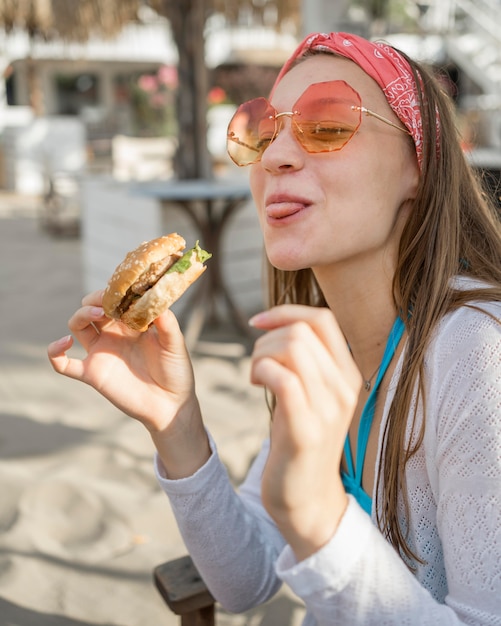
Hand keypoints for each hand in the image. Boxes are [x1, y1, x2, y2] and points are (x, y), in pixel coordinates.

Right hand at [47, 291, 209, 477]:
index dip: (113, 292)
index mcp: (132, 323)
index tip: (121, 290)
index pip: (114, 299)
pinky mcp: (92, 374)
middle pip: (92, 308)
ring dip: (80, 315)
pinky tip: (64, 343)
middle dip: (95, 299)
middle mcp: (113, 334)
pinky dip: (55, 352)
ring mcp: (101, 353)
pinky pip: (64, 364)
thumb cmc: (176, 371)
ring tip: (96, 314)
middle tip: (107, 302)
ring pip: (77, 326)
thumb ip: (166, 322)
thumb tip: (158, 299)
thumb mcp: (175, 343)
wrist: (171, 404)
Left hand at [250, 305, 361, 560]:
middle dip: (266, 339)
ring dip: (260, 355)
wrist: (306, 497)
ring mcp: (328, 409)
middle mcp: (345, 387)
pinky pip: (284, 378)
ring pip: (291, 348)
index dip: (286, 311)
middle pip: (301, 331)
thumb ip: (306, 360)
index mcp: (348, 374)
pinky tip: (255, 384)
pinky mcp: (306, 429)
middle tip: (256, 365)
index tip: (257, 321)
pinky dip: (261, 371)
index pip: (323, 319)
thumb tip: (278, 322)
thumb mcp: (312, 393)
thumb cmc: (300, 438)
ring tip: (255, 376)